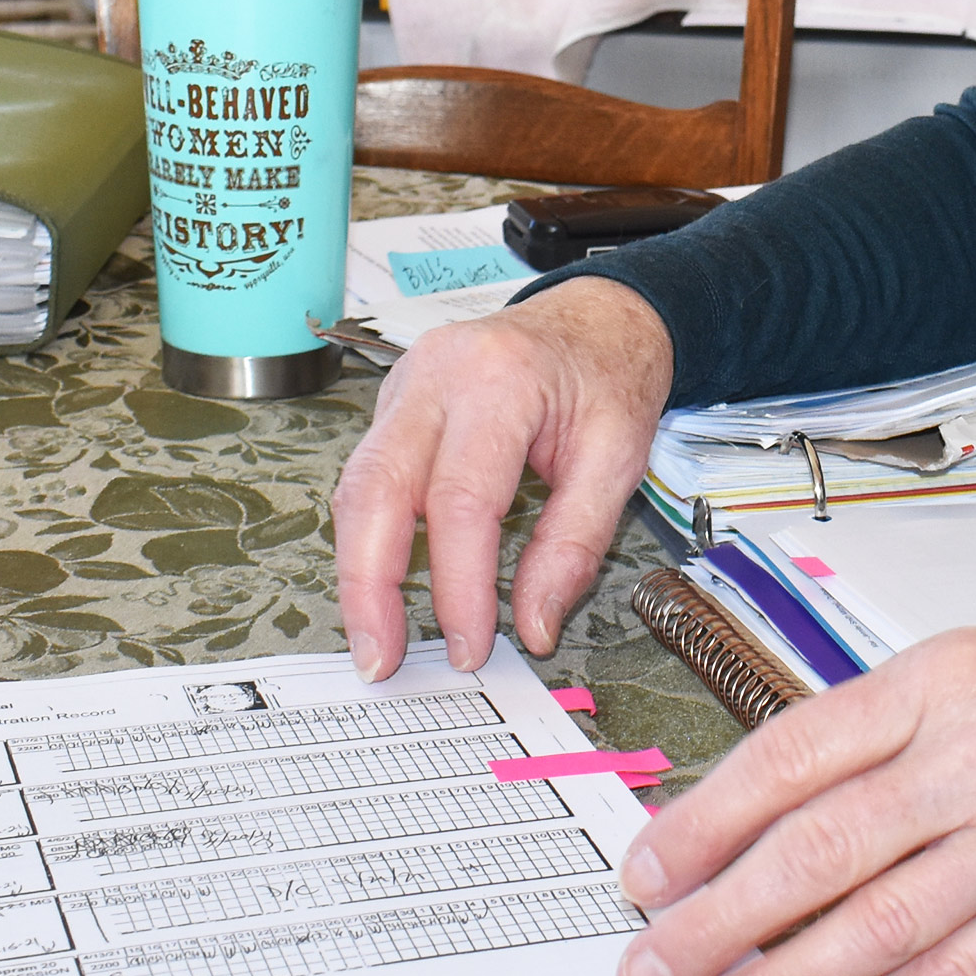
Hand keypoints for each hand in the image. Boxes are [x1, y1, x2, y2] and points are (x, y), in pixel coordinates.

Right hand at [328, 276, 673, 679]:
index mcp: (498, 380)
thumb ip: (574, 544)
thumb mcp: (619, 457)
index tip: (472, 646)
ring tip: (375, 636)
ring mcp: (405, 384)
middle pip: (375, 488)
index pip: (460, 499)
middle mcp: (435, 374)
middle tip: (382, 658)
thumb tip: (532, 627)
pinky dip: (369, 537)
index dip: (458, 585)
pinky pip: (367, 476)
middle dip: (369, 584)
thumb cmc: (608, 376)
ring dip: (358, 568)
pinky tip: (382, 585)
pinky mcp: (394, 404)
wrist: (595, 317)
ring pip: (356, 485)